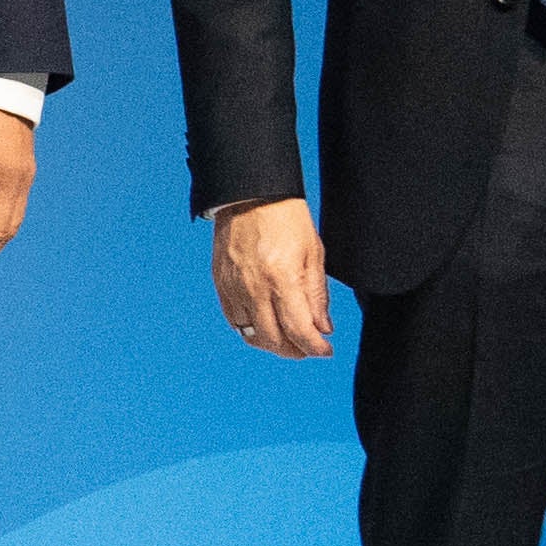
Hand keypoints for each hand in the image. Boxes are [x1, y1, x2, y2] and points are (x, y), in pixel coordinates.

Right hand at [211, 195, 334, 358]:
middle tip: (308, 348)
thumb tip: (322, 327)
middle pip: (274, 340)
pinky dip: (251, 330)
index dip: (315, 347)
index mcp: (281, 279)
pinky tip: (265, 326)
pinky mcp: (220, 284)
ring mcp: (233, 287)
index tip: (324, 350)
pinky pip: (234, 320)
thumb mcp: (313, 254)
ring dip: (273, 345)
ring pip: (251, 335)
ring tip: (288, 340)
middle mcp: (254, 288)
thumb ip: (317, 295)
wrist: (250, 194)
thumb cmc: (285, 218)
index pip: (299, 330)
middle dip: (295, 351)